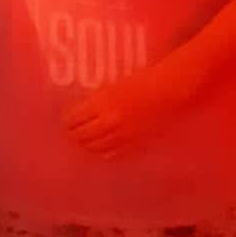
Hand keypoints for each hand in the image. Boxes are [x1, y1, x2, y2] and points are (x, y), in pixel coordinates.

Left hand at [62, 66, 185, 158]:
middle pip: (81, 136)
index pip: (73, 119)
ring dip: (85, 145)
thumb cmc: (143, 81)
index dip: (67, 121)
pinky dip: (102, 153)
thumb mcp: (113, 86)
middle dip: (73, 135)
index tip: (65, 120)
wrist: (169, 91)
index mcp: (102, 102)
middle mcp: (109, 121)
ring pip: (94, 147)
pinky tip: (100, 148)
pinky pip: (112, 155)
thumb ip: (97, 100)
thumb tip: (79, 111)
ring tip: (83, 141)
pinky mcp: (134, 144)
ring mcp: (122, 136)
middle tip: (70, 133)